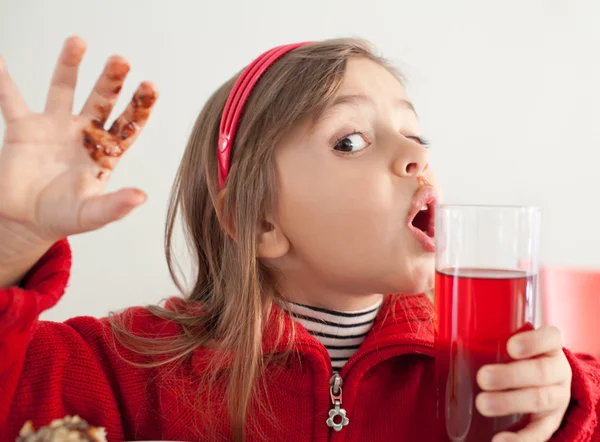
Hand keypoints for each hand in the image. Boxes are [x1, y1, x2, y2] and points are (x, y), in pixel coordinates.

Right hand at [0, 36, 157, 266]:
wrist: (25, 221)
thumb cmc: (63, 217)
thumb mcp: (91, 215)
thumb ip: (114, 206)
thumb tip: (141, 197)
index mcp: (105, 152)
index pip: (127, 125)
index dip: (139, 106)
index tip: (150, 86)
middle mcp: (83, 134)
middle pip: (101, 101)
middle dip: (111, 81)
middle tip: (120, 60)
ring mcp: (54, 127)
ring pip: (64, 89)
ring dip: (70, 66)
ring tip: (78, 42)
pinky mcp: (23, 128)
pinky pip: (12, 98)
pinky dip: (4, 79)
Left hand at [476, 326, 571, 441]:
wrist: (547, 388)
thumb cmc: (519, 360)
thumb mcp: (514, 349)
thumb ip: (491, 344)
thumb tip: (448, 342)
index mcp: (550, 348)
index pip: (551, 338)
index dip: (533, 341)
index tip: (511, 347)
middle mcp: (559, 372)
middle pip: (541, 372)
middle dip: (510, 375)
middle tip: (482, 378)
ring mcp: (557, 399)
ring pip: (539, 399)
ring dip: (509, 403)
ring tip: (481, 405)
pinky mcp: (550, 424)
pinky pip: (539, 433)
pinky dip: (520, 439)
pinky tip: (500, 440)